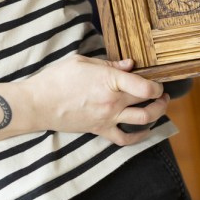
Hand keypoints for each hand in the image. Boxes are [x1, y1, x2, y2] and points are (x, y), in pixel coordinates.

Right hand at [25, 55, 168, 145]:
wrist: (38, 103)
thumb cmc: (57, 78)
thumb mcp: (83, 61)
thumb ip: (110, 64)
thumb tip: (130, 65)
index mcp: (109, 81)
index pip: (144, 85)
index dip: (156, 82)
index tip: (157, 78)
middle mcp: (112, 102)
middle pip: (147, 100)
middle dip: (160, 95)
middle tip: (162, 90)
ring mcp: (107, 118)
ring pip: (143, 120)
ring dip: (157, 113)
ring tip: (160, 105)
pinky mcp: (100, 130)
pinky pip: (125, 138)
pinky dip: (139, 136)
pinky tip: (146, 129)